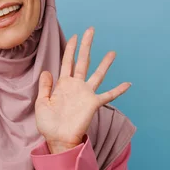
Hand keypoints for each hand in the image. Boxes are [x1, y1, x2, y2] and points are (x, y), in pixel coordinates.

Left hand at [35, 27, 130, 153]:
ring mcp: (86, 94)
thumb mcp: (41, 103)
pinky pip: (108, 95)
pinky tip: (128, 84)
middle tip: (91, 30)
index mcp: (63, 84)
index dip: (70, 48)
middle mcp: (76, 86)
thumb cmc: (48, 124)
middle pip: (83, 61)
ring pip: (97, 74)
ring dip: (105, 63)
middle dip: (86, 45)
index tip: (75, 35)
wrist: (57, 139)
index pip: (67, 61)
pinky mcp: (93, 104)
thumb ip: (45, 87)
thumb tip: (47, 71)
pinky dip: (118, 90)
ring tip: (112, 52)